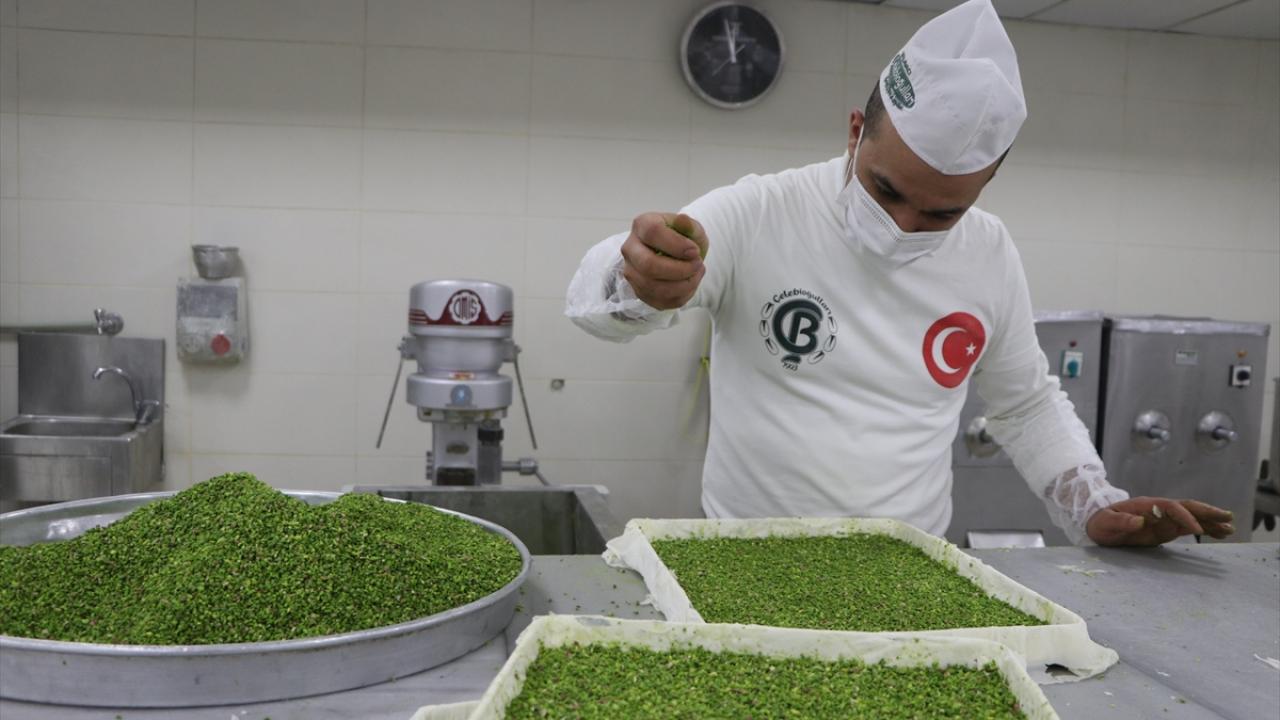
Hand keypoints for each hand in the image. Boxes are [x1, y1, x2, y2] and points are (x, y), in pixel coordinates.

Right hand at [620, 212, 707, 310]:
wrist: (675, 256)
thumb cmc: (681, 239)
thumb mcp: (690, 228)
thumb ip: (689, 225)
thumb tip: (682, 220)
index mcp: (641, 225)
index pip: (652, 233)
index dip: (677, 245)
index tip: (695, 251)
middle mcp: (630, 249)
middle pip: (649, 265)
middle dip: (680, 269)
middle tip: (698, 264)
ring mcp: (632, 273)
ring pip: (654, 288)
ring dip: (684, 285)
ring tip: (696, 274)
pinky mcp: (639, 292)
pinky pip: (660, 301)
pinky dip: (682, 296)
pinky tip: (690, 284)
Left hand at [1086, 496, 1234, 545]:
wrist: (1098, 524)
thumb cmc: (1100, 523)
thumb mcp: (1105, 523)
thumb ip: (1120, 521)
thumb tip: (1139, 520)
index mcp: (1146, 505)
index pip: (1171, 508)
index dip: (1184, 517)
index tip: (1196, 530)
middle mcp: (1159, 509)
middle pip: (1187, 507)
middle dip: (1207, 512)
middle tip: (1228, 518)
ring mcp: (1164, 518)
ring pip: (1192, 516)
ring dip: (1211, 521)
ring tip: (1230, 529)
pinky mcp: (1166, 528)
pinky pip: (1188, 527)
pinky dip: (1205, 530)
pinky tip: (1219, 534)